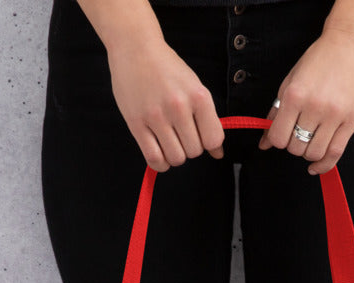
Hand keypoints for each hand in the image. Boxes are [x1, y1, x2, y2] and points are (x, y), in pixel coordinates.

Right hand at [107, 38, 224, 171]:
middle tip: (180, 134)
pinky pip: (154, 159)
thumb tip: (218, 153)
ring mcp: (156, 116)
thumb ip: (208, 120)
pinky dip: (160, 163)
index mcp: (199, 96)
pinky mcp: (136, 123)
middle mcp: (179, 106)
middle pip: (194, 151)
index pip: (213, 139)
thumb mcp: (194, 87)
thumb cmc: (168, 69)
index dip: (208, 143)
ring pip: (176, 158)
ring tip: (169, 141)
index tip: (199, 135)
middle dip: (190, 147)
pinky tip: (160, 153)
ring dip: (175, 155)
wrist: (135, 48)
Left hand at [258, 27, 353, 174]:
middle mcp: (314, 107)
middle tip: (299, 132)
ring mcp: (334, 115)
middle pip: (296, 148)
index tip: (283, 133)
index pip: (278, 138)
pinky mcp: (351, 121)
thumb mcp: (291, 82)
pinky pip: (335, 154)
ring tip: (311, 140)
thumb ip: (276, 113)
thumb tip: (264, 143)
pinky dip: (323, 165)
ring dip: (309, 153)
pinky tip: (316, 166)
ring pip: (314, 153)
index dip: (278, 140)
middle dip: (294, 145)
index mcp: (295, 95)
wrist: (351, 44)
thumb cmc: (318, 61)